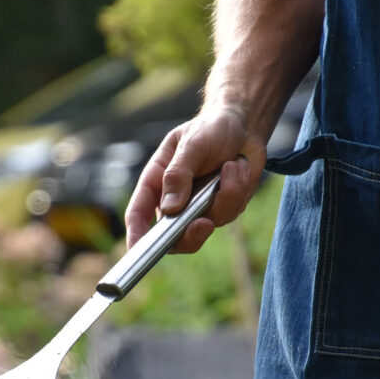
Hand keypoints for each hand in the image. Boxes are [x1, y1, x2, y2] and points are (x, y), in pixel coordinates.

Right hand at [125, 105, 265, 252]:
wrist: (243, 126)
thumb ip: (179, 174)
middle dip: (190, 235)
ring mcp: (199, 207)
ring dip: (226, 196)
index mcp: (156, 182)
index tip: (137, 251)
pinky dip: (239, 190)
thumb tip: (170, 208)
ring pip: (208, 224)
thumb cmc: (210, 129)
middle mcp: (174, 200)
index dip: (136, 236)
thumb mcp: (192, 144)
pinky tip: (239, 168)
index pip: (139, 214)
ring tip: (232, 165)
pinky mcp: (223, 208)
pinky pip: (230, 213)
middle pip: (173, 236)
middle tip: (204, 223)